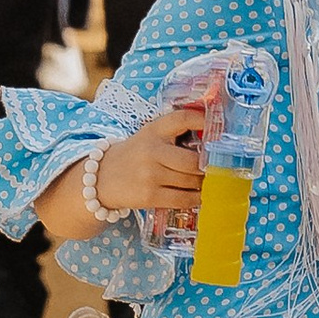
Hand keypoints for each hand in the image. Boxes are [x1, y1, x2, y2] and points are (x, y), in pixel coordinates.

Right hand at [86, 102, 209, 223]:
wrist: (100, 178)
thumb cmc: (134, 155)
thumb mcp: (149, 136)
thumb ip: (174, 134)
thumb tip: (212, 142)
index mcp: (153, 131)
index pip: (182, 118)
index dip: (203, 120)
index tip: (218, 127)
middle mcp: (152, 151)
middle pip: (193, 160)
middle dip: (208, 167)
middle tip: (215, 168)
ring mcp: (150, 174)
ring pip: (191, 181)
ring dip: (204, 183)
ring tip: (207, 182)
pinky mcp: (149, 196)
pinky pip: (183, 199)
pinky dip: (196, 198)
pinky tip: (198, 195)